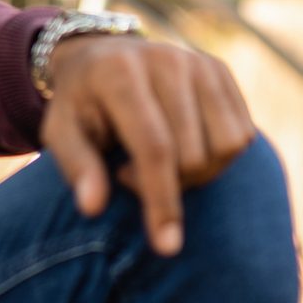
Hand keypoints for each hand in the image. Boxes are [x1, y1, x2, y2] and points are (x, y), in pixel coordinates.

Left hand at [39, 33, 255, 256]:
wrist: (102, 56)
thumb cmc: (80, 105)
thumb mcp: (60, 131)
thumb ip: (77, 166)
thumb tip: (92, 207)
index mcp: (120, 73)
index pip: (154, 146)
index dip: (161, 199)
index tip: (166, 247)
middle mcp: (166, 59)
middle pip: (194, 153)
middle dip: (169, 184)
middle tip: (128, 173)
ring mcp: (199, 62)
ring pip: (227, 145)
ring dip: (199, 172)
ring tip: (159, 162)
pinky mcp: (221, 70)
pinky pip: (242, 134)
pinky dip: (218, 156)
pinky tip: (183, 146)